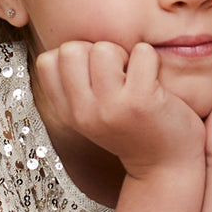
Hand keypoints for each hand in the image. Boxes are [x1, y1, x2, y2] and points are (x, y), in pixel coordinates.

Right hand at [36, 40, 204, 179]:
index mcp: (67, 112)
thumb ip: (77, 86)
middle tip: (116, 73)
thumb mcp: (92, 114)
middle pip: (70, 49)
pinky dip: (151, 58)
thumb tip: (74, 44)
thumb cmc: (131, 130)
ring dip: (124, 54)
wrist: (165, 167)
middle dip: (96, 51)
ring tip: (134, 76)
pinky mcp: (141, 102)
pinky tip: (153, 79)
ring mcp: (111, 107)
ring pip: (103, 49)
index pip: (47, 61)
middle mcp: (83, 112)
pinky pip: (141, 52)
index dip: (74, 57)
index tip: (94, 74)